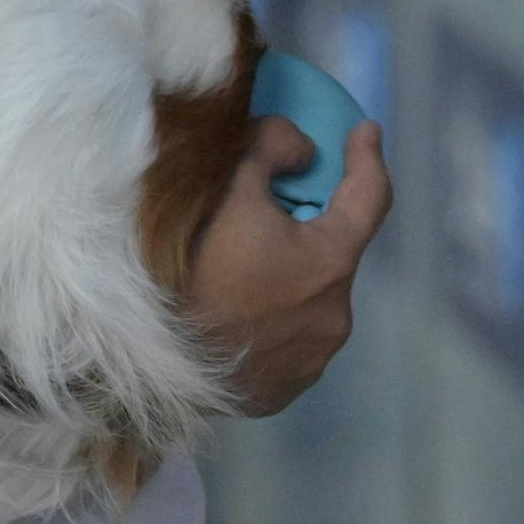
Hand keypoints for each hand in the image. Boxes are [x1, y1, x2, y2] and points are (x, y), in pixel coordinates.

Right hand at [186, 117, 390, 415]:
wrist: (153, 360)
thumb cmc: (194, 265)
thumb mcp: (228, 186)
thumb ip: (271, 147)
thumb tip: (303, 150)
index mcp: (330, 262)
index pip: (370, 197)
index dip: (368, 157)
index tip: (365, 131)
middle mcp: (336, 316)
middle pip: (330, 255)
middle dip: (307, 231)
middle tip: (263, 216)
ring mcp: (311, 360)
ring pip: (309, 302)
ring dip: (287, 281)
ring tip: (238, 272)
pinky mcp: (284, 391)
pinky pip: (288, 343)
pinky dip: (271, 321)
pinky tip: (234, 314)